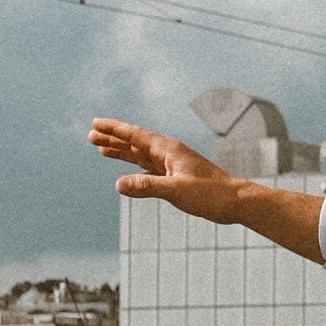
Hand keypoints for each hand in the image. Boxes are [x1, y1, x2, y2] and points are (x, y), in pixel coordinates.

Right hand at [88, 119, 248, 224]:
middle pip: (135, 142)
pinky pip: (149, 168)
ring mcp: (173, 164)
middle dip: (113, 138)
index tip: (96, 123)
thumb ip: (147, 186)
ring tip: (101, 149)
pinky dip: (135, 168)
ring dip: (121, 152)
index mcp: (168, 149)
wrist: (235, 202)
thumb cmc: (210, 194)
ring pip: (141, 155)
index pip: (135, 135)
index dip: (114, 129)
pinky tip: (128, 171)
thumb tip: (118, 185)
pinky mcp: (177, 177)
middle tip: (90, 135)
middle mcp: (169, 153)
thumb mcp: (176, 191)